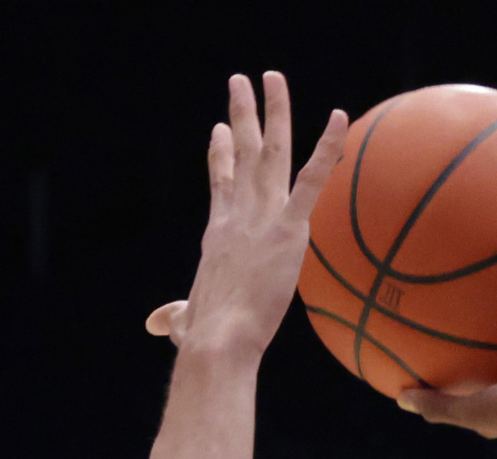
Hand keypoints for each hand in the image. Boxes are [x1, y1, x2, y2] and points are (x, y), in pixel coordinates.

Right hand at [143, 73, 346, 364]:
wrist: (218, 343)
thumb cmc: (203, 339)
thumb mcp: (185, 321)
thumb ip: (174, 316)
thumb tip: (156, 324)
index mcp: (219, 235)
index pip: (221, 185)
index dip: (218, 155)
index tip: (218, 128)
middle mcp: (238, 217)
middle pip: (241, 154)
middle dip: (241, 114)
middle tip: (241, 81)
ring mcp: (262, 219)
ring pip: (270, 152)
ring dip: (273, 111)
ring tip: (272, 77)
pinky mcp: (287, 230)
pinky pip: (312, 180)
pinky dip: (327, 148)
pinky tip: (339, 117)